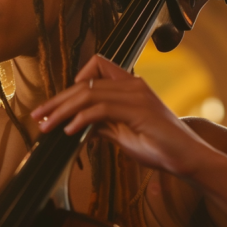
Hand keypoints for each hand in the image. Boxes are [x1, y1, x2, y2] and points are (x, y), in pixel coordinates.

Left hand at [30, 55, 219, 177]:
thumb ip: (101, 125)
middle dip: (57, 100)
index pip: (97, 66)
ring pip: (88, 94)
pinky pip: (100, 109)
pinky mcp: (138, 109)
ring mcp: (136, 95)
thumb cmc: (159, 147)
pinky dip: (80, 120)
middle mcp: (133, 84)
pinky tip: (70, 131)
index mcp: (130, 85)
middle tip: (38, 116)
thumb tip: (76, 124)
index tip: (57, 102)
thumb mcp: (122, 134)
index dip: (74, 80)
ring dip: (63, 111)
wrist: (188, 159)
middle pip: (85, 83)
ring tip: (48, 126)